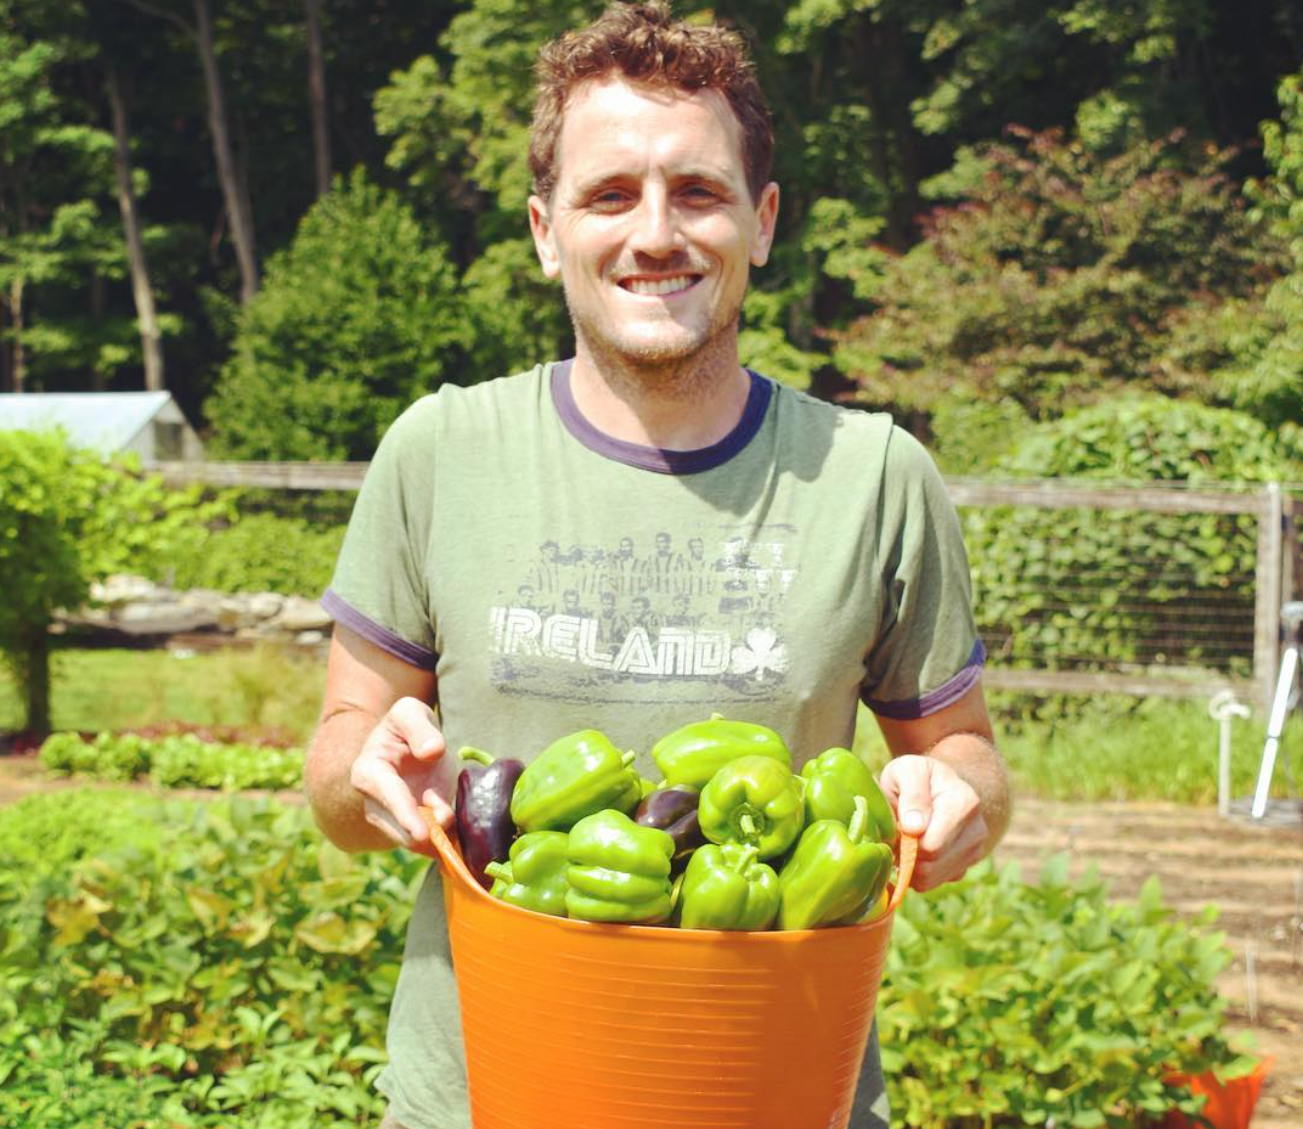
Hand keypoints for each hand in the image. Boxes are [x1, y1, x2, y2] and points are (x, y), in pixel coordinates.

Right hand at [349, 696, 456, 854]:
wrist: (408, 744)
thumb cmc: (405, 726)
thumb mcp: (410, 712)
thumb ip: (419, 729)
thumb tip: (432, 751)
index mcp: (368, 772)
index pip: (387, 795)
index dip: (405, 815)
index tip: (422, 834)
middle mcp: (375, 803)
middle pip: (400, 828)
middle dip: (425, 834)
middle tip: (448, 833)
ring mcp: (392, 820)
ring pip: (416, 841)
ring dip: (438, 841)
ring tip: (455, 832)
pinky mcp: (413, 829)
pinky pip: (430, 844)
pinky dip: (447, 845)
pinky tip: (462, 845)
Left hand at [877, 753, 988, 891]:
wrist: (934, 784)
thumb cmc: (915, 776)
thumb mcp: (907, 771)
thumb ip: (912, 795)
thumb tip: (915, 828)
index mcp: (965, 803)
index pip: (931, 846)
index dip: (905, 840)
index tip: (898, 824)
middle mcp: (977, 830)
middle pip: (931, 866)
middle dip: (906, 853)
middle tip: (897, 833)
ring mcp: (975, 851)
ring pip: (931, 879)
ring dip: (910, 864)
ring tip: (906, 839)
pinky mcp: (965, 866)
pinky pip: (934, 883)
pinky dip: (918, 871)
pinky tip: (916, 849)